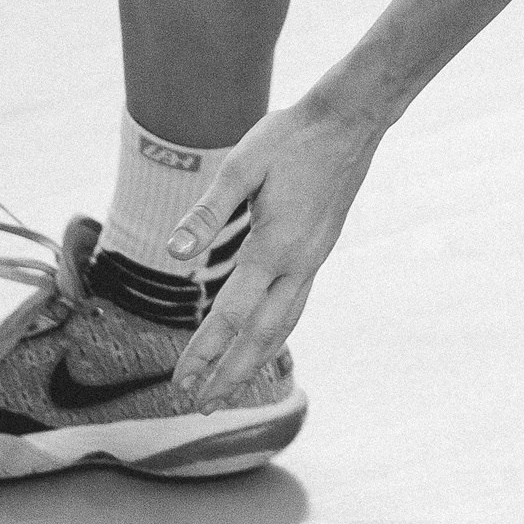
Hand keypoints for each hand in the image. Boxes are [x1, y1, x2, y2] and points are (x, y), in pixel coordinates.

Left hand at [166, 86, 380, 401]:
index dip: (204, 352)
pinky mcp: (319, 250)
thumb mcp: (241, 165)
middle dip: (230, 374)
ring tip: (230, 388)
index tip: (180, 381)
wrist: (350, 119)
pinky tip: (264, 337)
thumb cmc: (291, 136)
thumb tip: (173, 254)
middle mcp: (298, 264)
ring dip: (254, 361)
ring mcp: (314, 259)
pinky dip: (275, 334)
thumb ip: (208, 213)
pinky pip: (294, 306)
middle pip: (260, 336)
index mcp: (274, 247)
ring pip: (283, 326)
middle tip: (200, 404)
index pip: (232, 315)